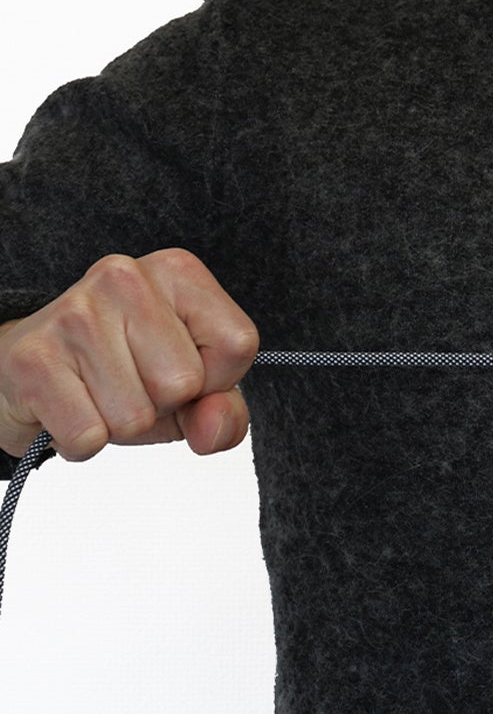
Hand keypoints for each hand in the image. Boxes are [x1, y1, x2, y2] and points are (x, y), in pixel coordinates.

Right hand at [0, 248, 258, 460]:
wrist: (34, 374)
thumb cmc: (125, 374)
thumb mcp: (195, 391)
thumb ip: (225, 412)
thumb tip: (213, 429)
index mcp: (178, 271)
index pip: (238, 344)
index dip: (217, 379)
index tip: (180, 366)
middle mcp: (125, 277)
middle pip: (184, 383)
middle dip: (164, 404)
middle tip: (131, 384)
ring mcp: (74, 313)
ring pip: (136, 416)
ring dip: (121, 425)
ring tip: (99, 393)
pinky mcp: (32, 357)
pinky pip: (89, 436)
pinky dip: (83, 441)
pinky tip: (71, 406)